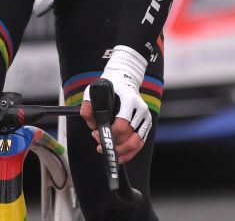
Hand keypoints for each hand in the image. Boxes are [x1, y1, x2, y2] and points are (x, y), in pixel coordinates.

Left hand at [80, 45, 151, 163]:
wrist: (124, 79)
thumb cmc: (109, 86)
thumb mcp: (93, 91)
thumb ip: (88, 107)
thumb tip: (92, 125)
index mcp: (129, 100)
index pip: (121, 125)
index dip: (108, 134)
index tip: (96, 134)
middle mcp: (140, 109)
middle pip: (129, 137)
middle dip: (113, 145)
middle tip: (99, 144)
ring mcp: (145, 117)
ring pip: (136, 143)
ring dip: (121, 152)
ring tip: (108, 151)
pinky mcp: (147, 124)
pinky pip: (140, 144)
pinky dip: (129, 153)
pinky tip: (118, 156)